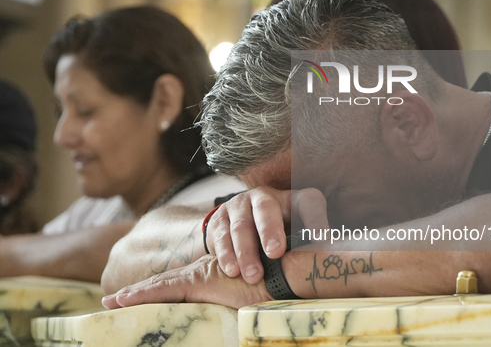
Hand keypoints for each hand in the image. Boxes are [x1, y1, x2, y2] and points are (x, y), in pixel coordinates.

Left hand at [101, 255, 272, 309]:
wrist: (285, 272)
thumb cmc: (275, 285)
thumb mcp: (249, 297)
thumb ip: (237, 301)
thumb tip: (236, 311)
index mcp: (212, 277)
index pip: (178, 285)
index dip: (155, 290)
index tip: (134, 297)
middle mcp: (202, 274)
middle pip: (163, 284)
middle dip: (137, 292)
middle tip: (111, 300)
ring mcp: (200, 277)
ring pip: (159, 286)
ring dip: (134, 294)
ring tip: (111, 301)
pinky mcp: (200, 282)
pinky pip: (164, 290)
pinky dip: (142, 295)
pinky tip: (123, 299)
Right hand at [206, 186, 328, 283]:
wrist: (241, 226)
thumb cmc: (281, 233)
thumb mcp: (300, 233)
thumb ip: (313, 240)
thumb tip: (329, 255)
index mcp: (291, 199)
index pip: (308, 202)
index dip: (315, 218)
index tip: (321, 238)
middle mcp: (264, 196)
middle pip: (266, 209)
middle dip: (270, 231)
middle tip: (275, 253)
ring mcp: (238, 205)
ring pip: (241, 225)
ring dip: (246, 251)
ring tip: (253, 275)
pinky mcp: (219, 219)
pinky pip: (220, 236)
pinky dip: (226, 255)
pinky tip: (232, 271)